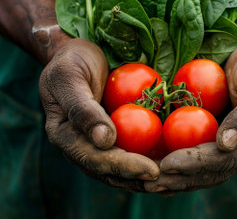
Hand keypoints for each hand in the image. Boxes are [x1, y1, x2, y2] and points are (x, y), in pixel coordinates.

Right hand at [39, 38, 159, 191]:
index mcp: (64, 136)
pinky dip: (149, 160)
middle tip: (168, 179)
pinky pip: (130, 152)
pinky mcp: (112, 136)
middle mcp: (80, 146)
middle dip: (139, 178)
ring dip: (144, 178)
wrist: (78, 54)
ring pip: (120, 170)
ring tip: (172, 182)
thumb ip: (83, 109)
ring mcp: (96, 143)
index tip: (150, 169)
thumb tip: (104, 141)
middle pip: (109, 171)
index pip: (94, 158)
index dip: (123, 166)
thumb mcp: (70, 78)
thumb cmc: (71, 61)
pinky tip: (171, 167)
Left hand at [144, 0, 236, 193]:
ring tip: (142, 182)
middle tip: (148, 181)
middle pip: (209, 173)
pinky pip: (189, 154)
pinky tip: (147, 167)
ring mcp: (226, 146)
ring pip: (198, 171)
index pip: (225, 160)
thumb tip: (226, 144)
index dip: (195, 164)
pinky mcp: (210, 138)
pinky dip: (169, 164)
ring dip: (171, 179)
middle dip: (178, 179)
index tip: (167, 165)